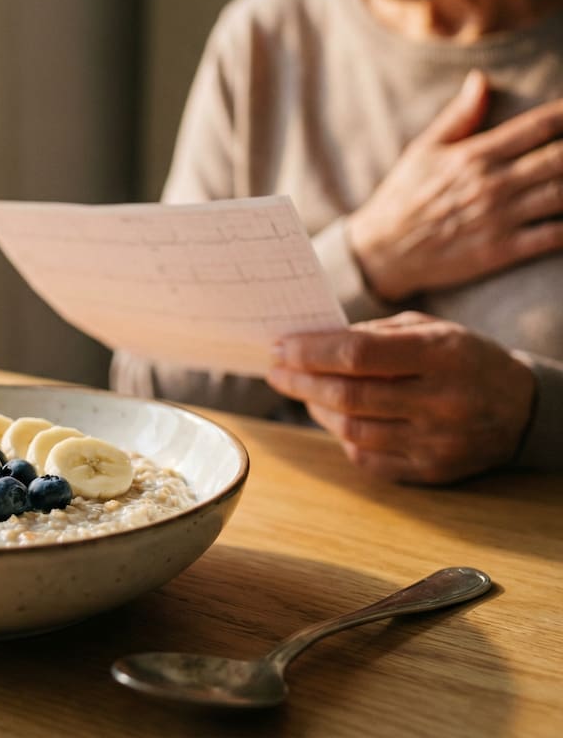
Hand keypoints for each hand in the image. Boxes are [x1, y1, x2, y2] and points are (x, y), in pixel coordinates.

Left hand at [266, 312, 534, 483]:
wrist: (522, 408)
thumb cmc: (463, 359)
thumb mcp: (430, 329)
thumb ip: (372, 333)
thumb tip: (309, 343)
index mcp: (442, 355)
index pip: (358, 354)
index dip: (310, 352)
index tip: (280, 347)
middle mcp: (441, 402)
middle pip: (348, 395)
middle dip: (301, 382)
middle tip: (278, 371)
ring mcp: (436, 442)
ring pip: (352, 430)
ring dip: (317, 408)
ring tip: (305, 391)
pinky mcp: (430, 471)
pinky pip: (366, 458)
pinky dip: (342, 436)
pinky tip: (336, 417)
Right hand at [347, 70, 562, 301]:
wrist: (380, 253)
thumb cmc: (401, 199)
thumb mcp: (422, 151)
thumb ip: (458, 117)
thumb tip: (480, 80)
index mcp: (475, 155)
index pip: (539, 126)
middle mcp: (492, 184)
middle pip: (561, 158)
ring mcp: (499, 218)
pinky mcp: (501, 250)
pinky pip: (553, 236)